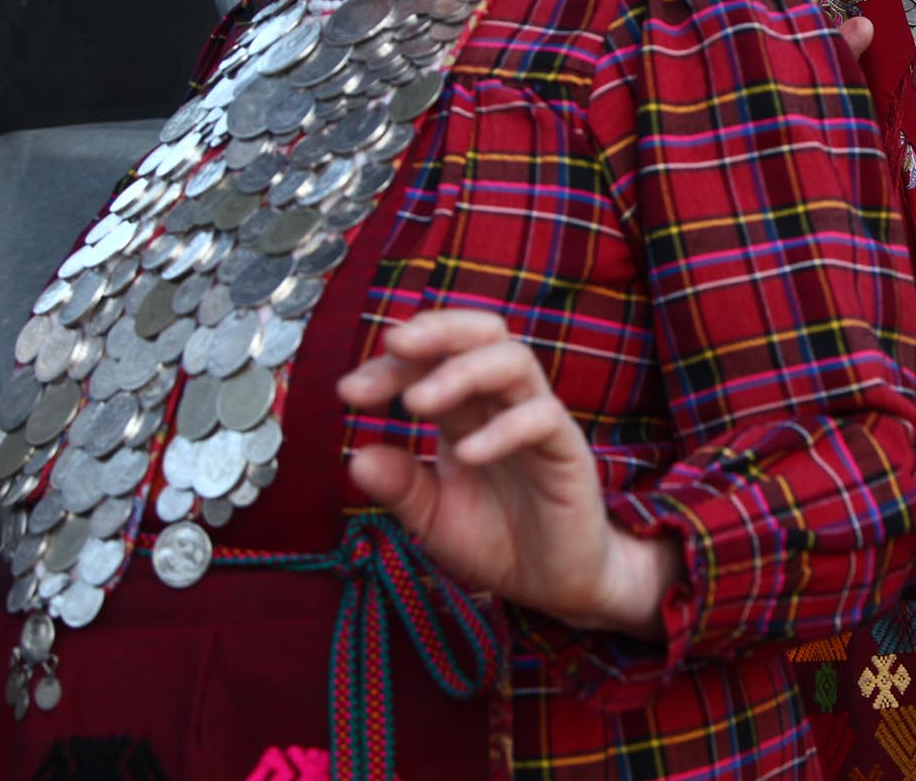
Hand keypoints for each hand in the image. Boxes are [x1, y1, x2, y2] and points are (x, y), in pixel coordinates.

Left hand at [337, 309, 680, 637]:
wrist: (554, 586)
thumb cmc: (497, 542)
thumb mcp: (433, 518)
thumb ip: (401, 487)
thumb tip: (356, 457)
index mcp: (466, 411)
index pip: (432, 360)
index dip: (389, 366)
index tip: (347, 392)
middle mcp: (503, 403)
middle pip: (483, 332)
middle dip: (437, 329)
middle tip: (393, 343)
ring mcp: (538, 421)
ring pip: (514, 360)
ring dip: (462, 371)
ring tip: (416, 401)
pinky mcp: (567, 450)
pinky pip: (541, 418)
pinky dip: (502, 429)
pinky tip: (467, 455)